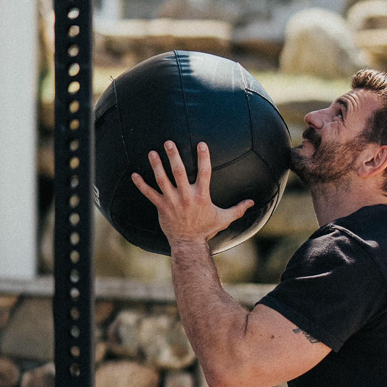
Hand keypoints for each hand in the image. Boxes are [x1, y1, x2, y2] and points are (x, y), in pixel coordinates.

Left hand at [131, 140, 253, 247]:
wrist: (188, 244)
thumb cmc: (206, 229)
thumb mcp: (224, 219)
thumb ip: (238, 209)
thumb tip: (252, 202)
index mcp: (201, 196)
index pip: (204, 173)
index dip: (203, 158)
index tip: (201, 144)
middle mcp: (186, 196)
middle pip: (178, 172)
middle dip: (173, 156)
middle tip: (168, 142)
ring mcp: (172, 201)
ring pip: (162, 180)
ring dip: (156, 166)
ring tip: (152, 152)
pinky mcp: (161, 207)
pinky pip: (149, 194)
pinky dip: (141, 185)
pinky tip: (134, 175)